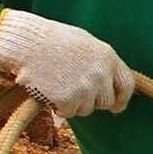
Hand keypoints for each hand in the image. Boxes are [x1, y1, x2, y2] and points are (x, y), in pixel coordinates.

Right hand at [0, 9, 132, 117]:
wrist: (25, 43)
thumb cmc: (51, 40)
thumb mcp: (85, 43)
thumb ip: (101, 63)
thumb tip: (110, 86)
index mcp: (108, 57)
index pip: (127, 85)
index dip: (122, 99)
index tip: (116, 107)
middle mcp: (101, 74)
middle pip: (105, 102)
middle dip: (92, 100)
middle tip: (72, 89)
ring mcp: (85, 88)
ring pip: (86, 109)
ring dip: (73, 102)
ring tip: (57, 82)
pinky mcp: (68, 100)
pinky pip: (68, 112)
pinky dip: (58, 106)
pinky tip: (49, 89)